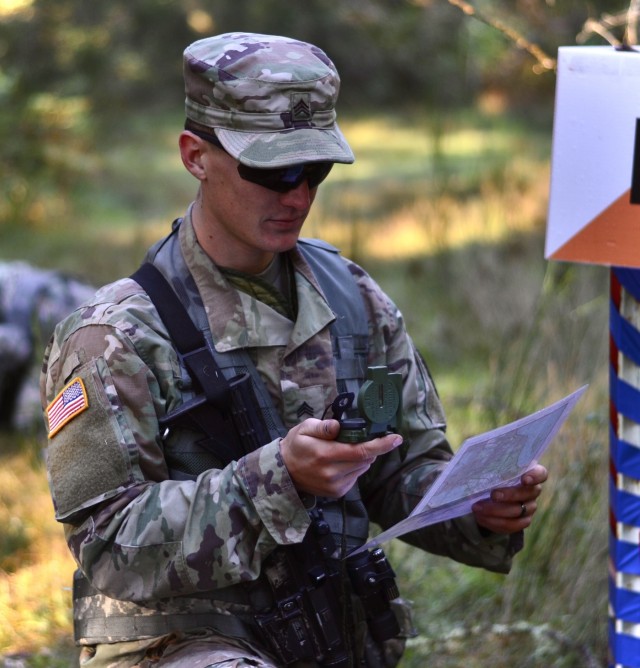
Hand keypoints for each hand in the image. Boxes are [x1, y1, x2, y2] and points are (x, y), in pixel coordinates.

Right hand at [279, 418, 402, 497]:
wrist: (284, 471)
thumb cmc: (296, 445)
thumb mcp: (304, 428)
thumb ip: (323, 427)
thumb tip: (338, 426)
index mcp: (324, 455)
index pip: (360, 451)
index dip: (381, 445)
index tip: (396, 438)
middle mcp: (331, 473)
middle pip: (365, 460)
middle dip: (371, 448)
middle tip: (362, 438)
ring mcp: (335, 486)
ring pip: (362, 468)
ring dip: (362, 457)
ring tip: (346, 449)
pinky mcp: (337, 493)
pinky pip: (356, 477)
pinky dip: (355, 467)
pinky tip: (342, 461)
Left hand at [471, 464, 547, 533]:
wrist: (488, 496)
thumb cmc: (491, 475)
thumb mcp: (491, 468)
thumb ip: (490, 465)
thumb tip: (477, 460)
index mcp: (529, 474)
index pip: (541, 474)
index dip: (535, 477)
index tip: (524, 479)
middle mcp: (532, 491)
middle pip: (528, 494)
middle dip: (509, 495)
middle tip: (492, 495)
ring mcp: (529, 508)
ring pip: (518, 512)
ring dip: (496, 511)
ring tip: (478, 508)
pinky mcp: (521, 522)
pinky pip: (511, 526)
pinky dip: (493, 522)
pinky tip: (480, 517)